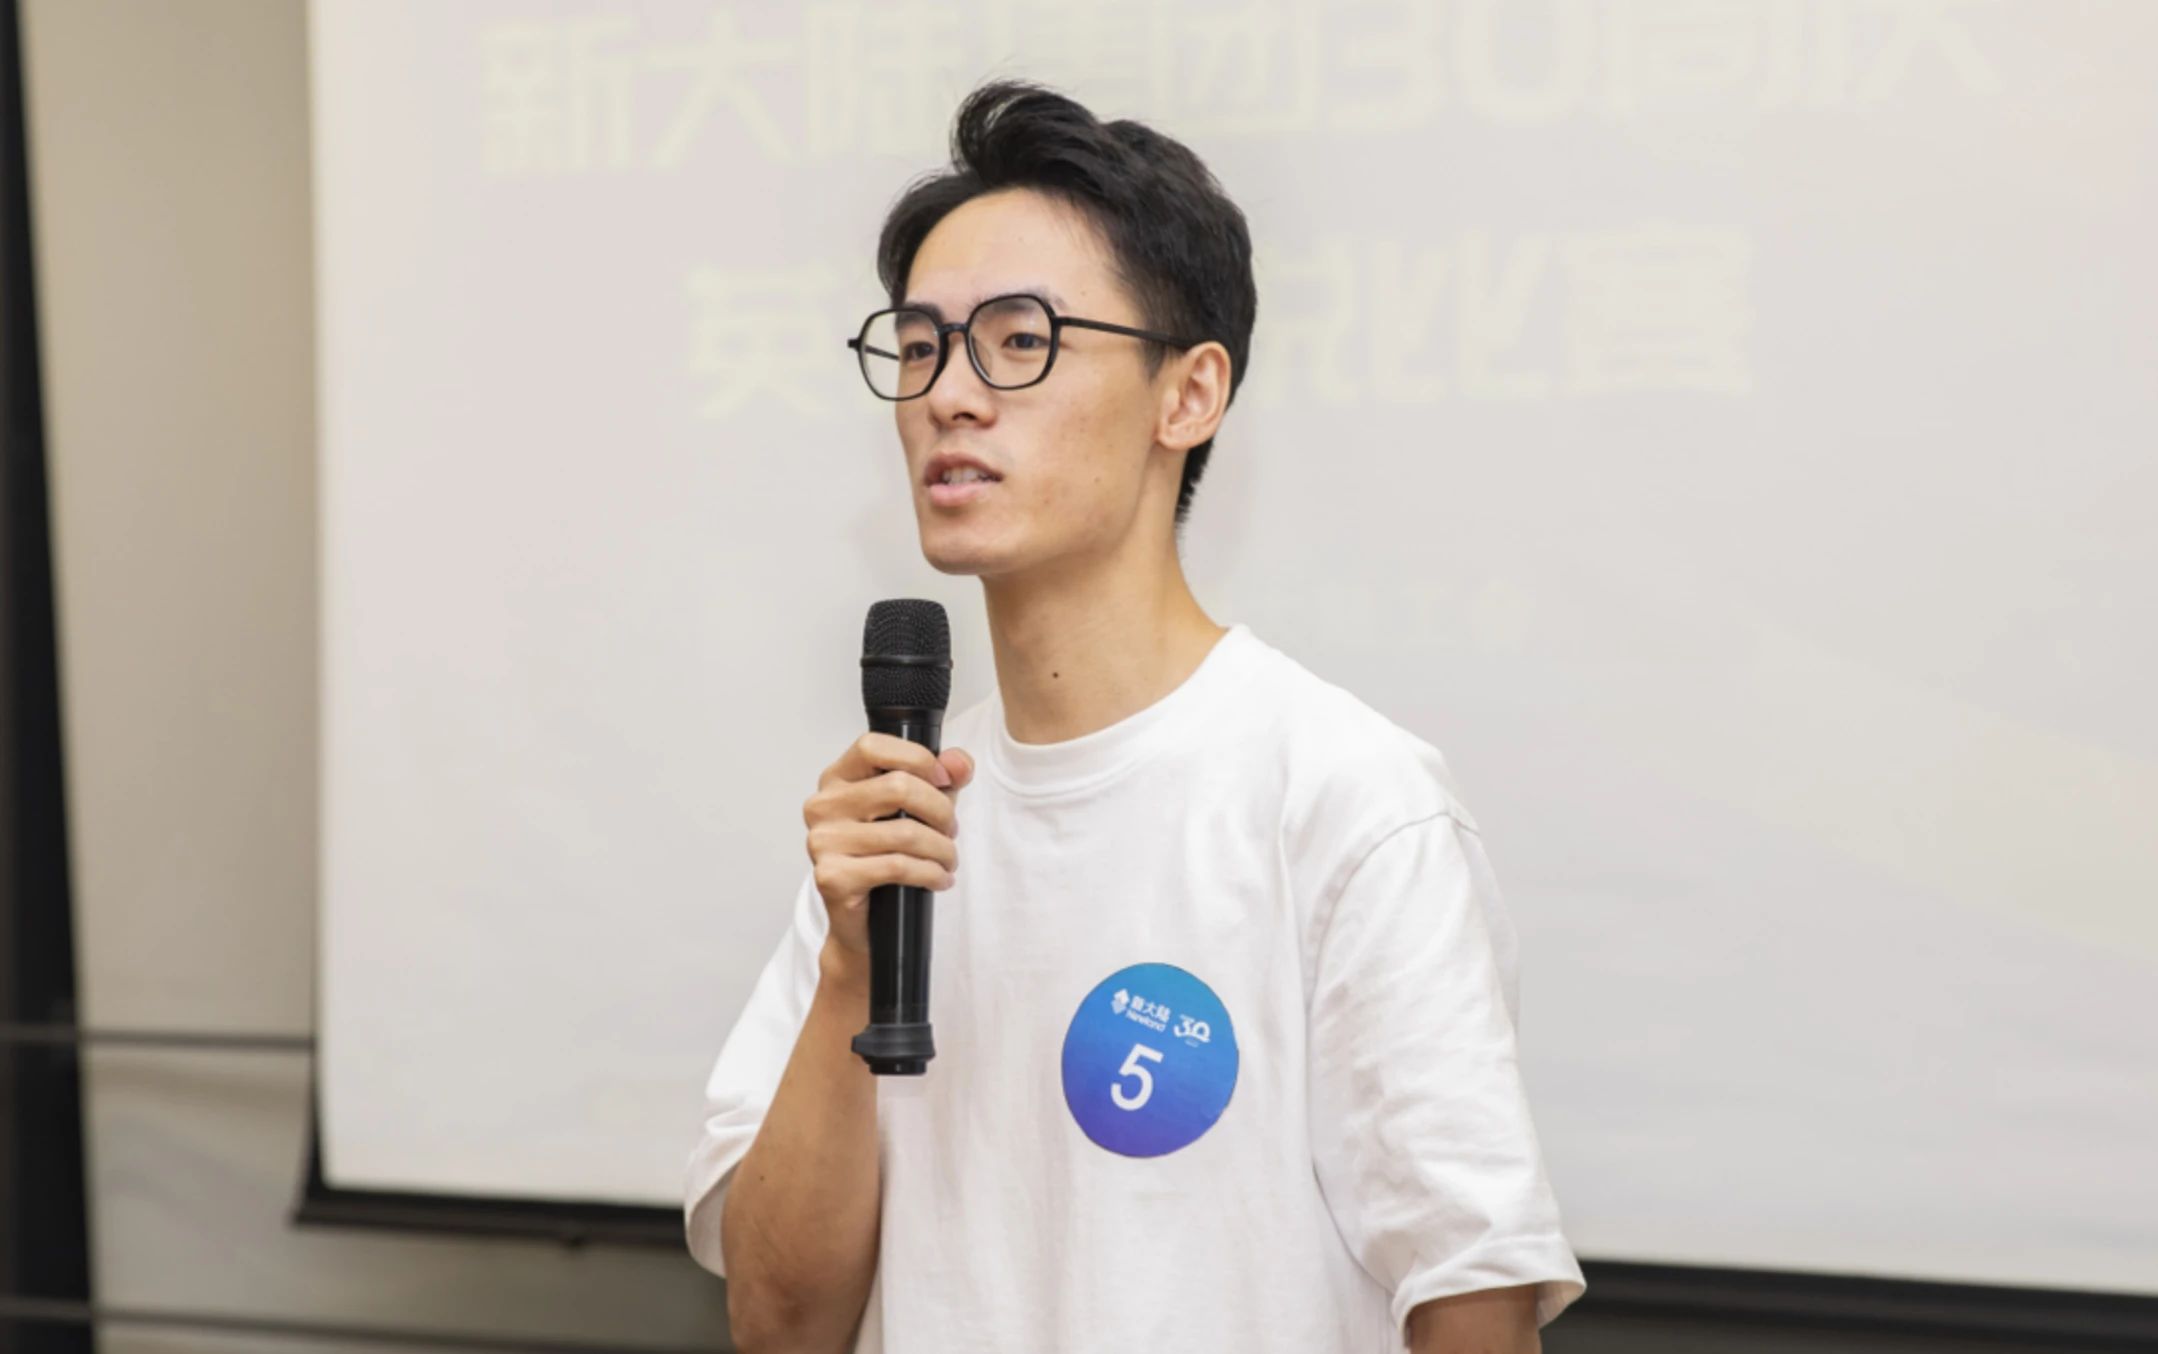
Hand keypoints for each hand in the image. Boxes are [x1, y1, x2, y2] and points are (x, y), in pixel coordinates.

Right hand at [803, 732, 973, 967]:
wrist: (864, 924)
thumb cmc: (886, 859)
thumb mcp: (919, 810)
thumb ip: (942, 779)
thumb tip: (960, 763)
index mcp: (837, 780)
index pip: (872, 745)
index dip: (918, 758)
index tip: (945, 779)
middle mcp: (822, 806)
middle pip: (898, 787)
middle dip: (940, 810)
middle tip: (951, 831)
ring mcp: (822, 842)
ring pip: (905, 832)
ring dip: (942, 849)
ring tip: (948, 859)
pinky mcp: (832, 877)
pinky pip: (897, 866)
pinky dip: (930, 873)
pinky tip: (939, 879)